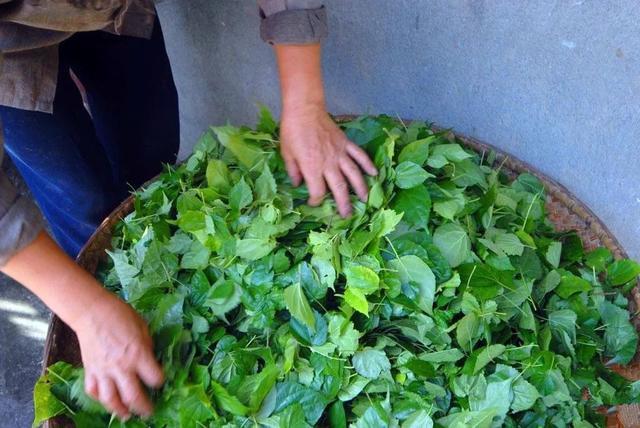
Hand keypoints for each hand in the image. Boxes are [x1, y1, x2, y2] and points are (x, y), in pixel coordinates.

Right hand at [74, 293, 162, 419]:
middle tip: (149, 412)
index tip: (161, 382)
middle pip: (134, 396)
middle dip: (144, 408)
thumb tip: (150, 359)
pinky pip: (93, 391)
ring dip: (120, 411)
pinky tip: (107, 400)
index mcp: (138, 354)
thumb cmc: (120, 315)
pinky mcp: (89, 371)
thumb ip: (147, 346)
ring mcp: (103, 371)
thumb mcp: (142, 327)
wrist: (92, 311)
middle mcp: (121, 367)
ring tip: (127, 415)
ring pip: (111, 400)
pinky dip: (100, 399)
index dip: (160, 382)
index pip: (154, 378)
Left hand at [280, 104, 376, 216]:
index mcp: (312, 167)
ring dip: (361, 188)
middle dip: (344, 204)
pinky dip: (368, 165)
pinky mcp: (346, 143)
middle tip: (348, 215)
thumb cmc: (292, 131)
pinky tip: (374, 173)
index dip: (316, 200)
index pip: (318, 191)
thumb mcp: (286, 153)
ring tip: (366, 199)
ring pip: (354, 174)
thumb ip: (293, 171)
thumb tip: (297, 184)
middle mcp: (328, 163)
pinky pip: (360, 155)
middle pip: (339, 188)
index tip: (314, 202)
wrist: (304, 109)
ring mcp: (340, 153)